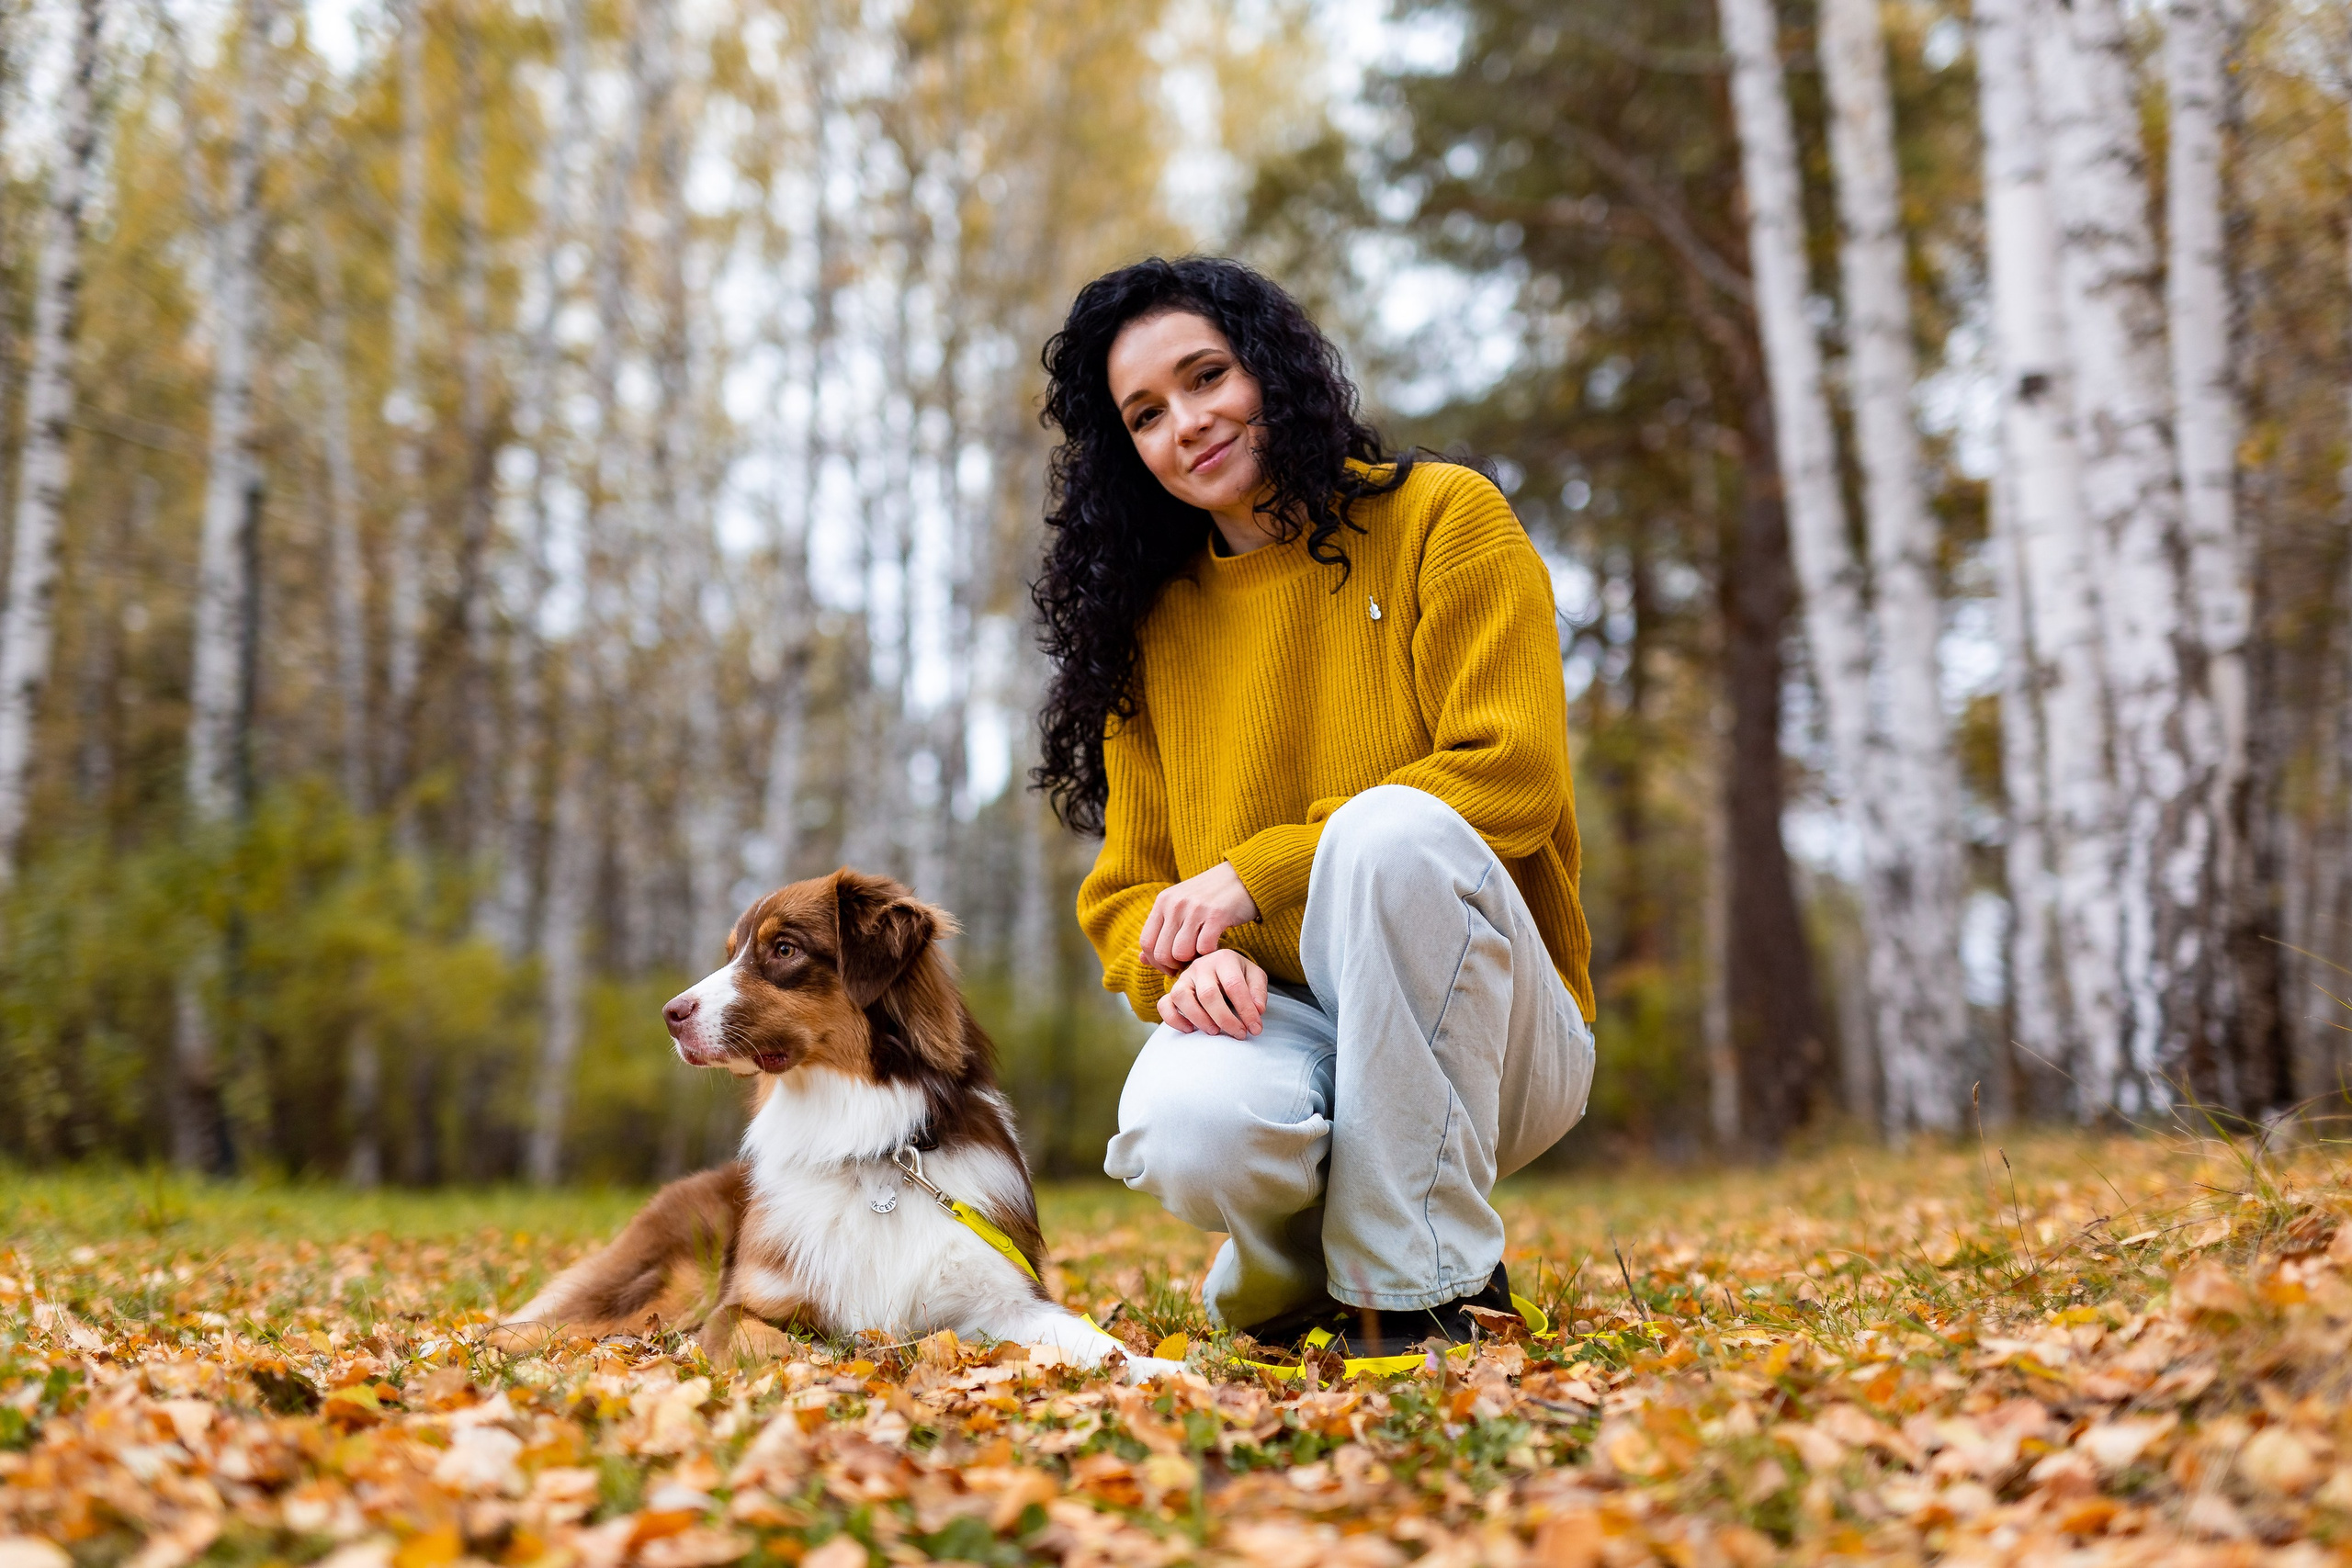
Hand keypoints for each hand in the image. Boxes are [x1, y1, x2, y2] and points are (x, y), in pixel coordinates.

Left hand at [1140, 861, 1259, 973]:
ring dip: (1192, 960)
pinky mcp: (1217, 915)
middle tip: (1187, 965)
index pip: (1146, 942)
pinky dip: (1209, 954)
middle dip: (1173, 966)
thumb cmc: (1209, 897)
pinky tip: (1215, 946)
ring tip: (1201, 954)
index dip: (1156, 962)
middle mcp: (1175, 904)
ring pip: (1181, 953)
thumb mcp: (1180, 908)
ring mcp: (1195, 908)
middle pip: (1161, 953)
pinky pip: (1204, 948)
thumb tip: (1142, 959)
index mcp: (1163, 902)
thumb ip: (1161, 932)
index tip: (1170, 967)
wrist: (1241, 876)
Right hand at [1157, 949, 1268, 1037]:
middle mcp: (1201, 965)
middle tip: (1239, 1034)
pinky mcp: (1172, 991)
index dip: (1246, 1011)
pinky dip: (1174, 1019)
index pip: (1234, 986)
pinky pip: (1164, 1004)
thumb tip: (1258, 1010)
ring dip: (1199, 1018)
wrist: (1219, 968)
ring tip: (1215, 1032)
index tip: (1255, 1029)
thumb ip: (1258, 991)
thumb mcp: (1255, 977)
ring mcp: (1184, 977)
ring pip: (1182, 997)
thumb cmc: (1239, 975)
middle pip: (1208, 994)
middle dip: (1225, 1019)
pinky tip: (1190, 1030)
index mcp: (1224, 958)